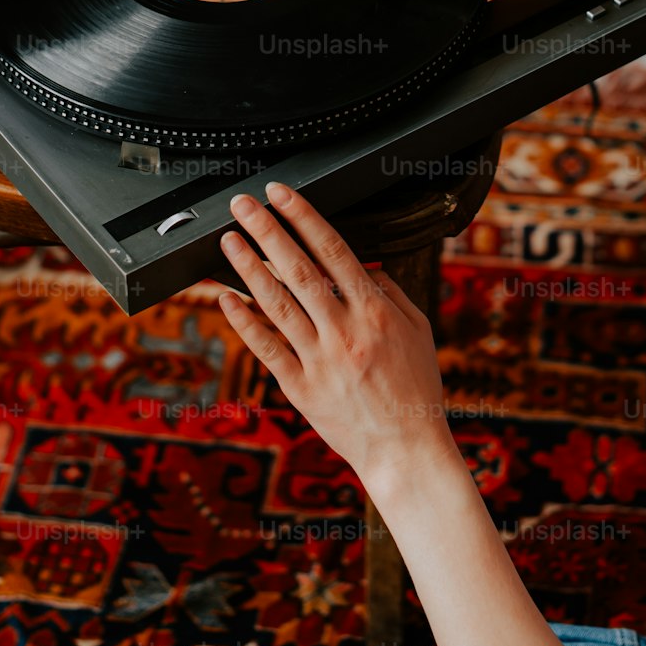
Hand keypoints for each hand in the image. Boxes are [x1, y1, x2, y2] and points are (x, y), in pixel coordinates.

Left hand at [217, 182, 458, 493]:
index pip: (333, 250)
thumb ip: (391, 291)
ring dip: (248, 268)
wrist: (407, 450)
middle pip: (299, 269)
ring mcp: (319, 359)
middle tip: (243, 204)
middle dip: (268, 230)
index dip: (304, 217)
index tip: (282, 194)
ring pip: (277, 304)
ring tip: (228, 240)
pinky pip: (266, 348)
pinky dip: (244, 321)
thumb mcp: (419, 330)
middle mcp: (344, 331)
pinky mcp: (300, 388)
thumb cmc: (416, 390)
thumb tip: (364, 264)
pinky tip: (226, 298)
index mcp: (375, 311)